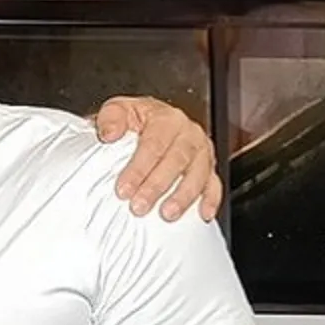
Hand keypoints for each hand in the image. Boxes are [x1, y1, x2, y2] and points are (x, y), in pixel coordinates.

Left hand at [94, 96, 220, 221]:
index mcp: (166, 118)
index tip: (123, 189)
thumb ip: (110, 118)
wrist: (147, 123)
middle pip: (176, 161)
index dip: (138, 169)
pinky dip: (211, 199)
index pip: (153, 145)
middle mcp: (188, 133)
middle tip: (139, 206)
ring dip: (183, 196)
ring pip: (198, 174)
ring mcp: (202, 151)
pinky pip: (214, 183)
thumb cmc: (133, 120)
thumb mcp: (117, 110)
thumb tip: (109, 134)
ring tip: (167, 214)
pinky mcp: (209, 167)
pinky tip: (203, 214)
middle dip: (157, 186)